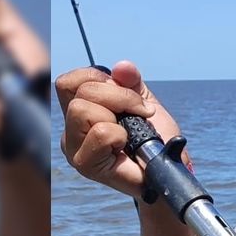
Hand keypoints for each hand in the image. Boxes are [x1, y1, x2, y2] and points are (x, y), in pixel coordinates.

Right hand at [57, 60, 180, 198]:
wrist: (167, 169)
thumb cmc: (154, 139)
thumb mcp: (144, 102)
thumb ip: (131, 82)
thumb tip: (122, 67)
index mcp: (79, 110)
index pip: (68, 81)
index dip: (99, 78)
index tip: (128, 95)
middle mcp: (70, 128)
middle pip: (80, 91)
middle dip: (119, 97)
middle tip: (140, 113)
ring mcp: (74, 147)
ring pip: (82, 109)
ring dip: (118, 116)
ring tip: (130, 133)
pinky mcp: (84, 163)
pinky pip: (100, 132)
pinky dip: (120, 135)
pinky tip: (125, 147)